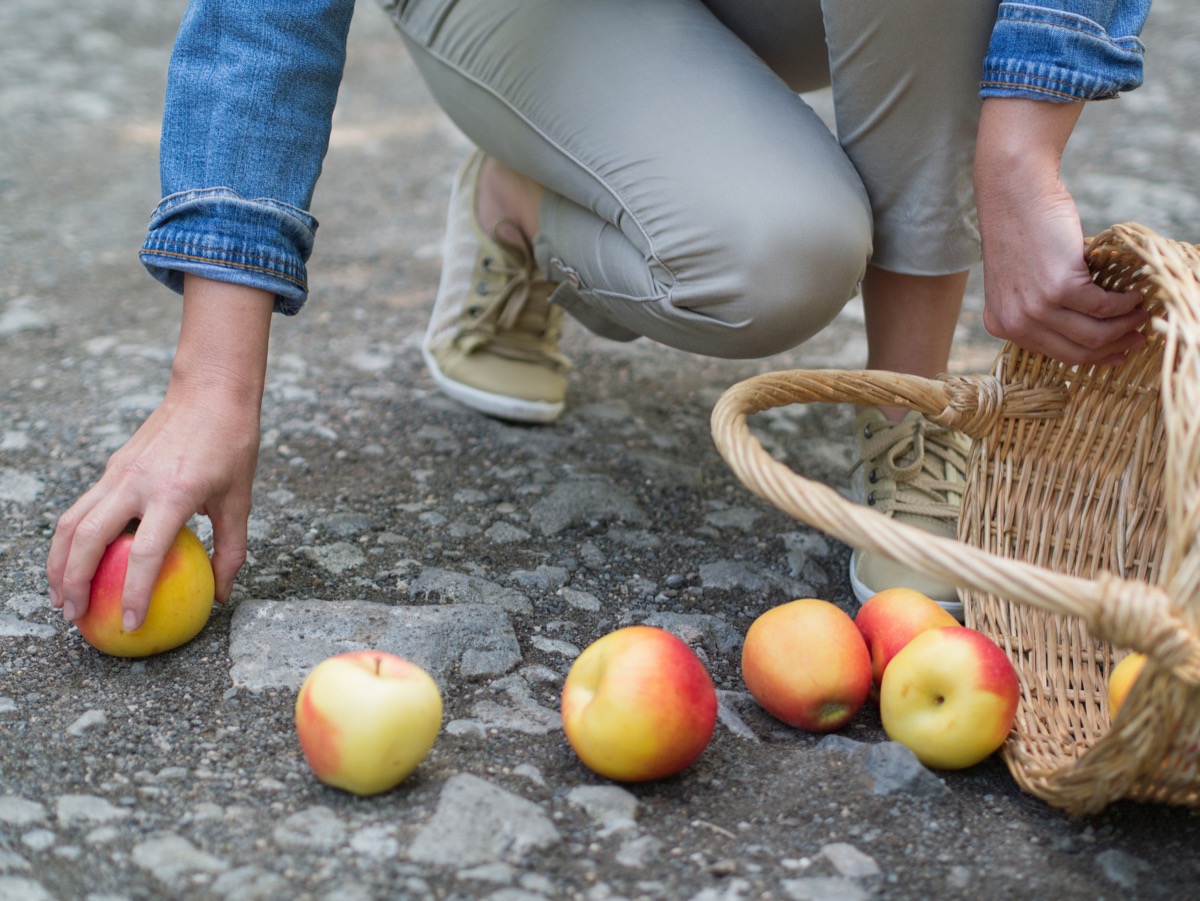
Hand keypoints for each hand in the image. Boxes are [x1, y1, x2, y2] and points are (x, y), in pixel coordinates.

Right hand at [47, 276, 272, 628]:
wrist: (211, 392)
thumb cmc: (233, 447)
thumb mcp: (241, 500)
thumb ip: (230, 549)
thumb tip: (220, 594)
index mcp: (175, 493)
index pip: (143, 553)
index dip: (133, 593)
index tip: (129, 624)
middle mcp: (137, 482)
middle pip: (88, 539)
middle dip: (75, 582)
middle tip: (77, 617)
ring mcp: (118, 472)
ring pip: (72, 521)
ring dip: (61, 562)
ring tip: (62, 597)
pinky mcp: (112, 467)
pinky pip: (81, 507)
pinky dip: (71, 539)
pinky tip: (75, 562)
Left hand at [975, 99, 1147, 365]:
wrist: (1014, 195)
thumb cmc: (1022, 234)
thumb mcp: (1019, 282)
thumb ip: (1038, 310)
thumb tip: (1085, 331)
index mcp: (1002, 326)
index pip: (1055, 355)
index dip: (1092, 356)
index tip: (1117, 351)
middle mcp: (1015, 323)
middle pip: (1077, 352)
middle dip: (1114, 346)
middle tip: (1139, 336)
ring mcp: (1036, 308)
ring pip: (1094, 334)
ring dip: (1126, 325)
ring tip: (1141, 312)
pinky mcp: (1059, 287)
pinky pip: (1103, 307)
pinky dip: (1125, 303)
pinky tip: (1134, 292)